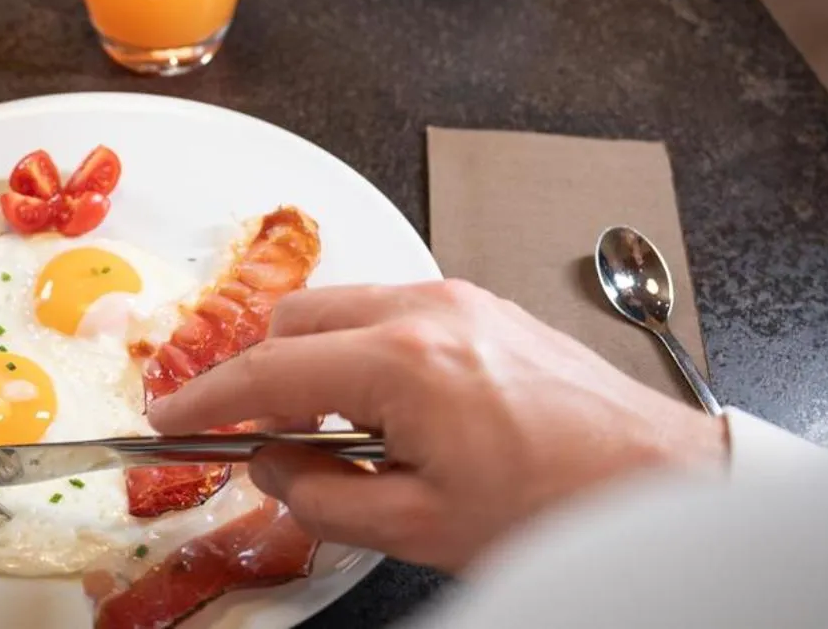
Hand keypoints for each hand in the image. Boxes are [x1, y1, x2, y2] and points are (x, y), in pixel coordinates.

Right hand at [148, 280, 722, 572]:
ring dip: (317, 364)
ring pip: (342, 310)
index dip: (206, 399)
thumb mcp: (420, 526)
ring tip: (338, 439)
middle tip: (258, 440)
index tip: (171, 418)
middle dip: (264, 378)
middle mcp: (427, 310)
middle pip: (296, 321)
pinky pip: (390, 313)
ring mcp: (458, 301)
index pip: (269, 372)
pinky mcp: (483, 308)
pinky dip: (363, 353)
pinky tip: (384, 415)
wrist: (655, 481)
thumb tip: (274, 471)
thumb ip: (323, 498)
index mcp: (403, 362)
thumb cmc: (560, 502)